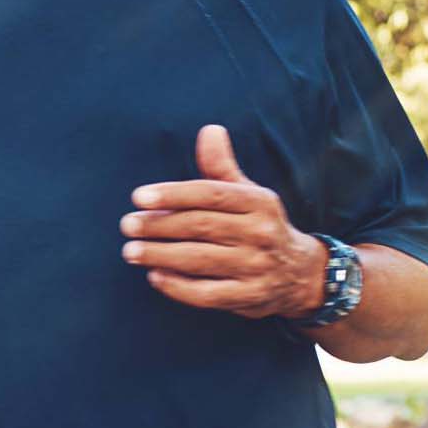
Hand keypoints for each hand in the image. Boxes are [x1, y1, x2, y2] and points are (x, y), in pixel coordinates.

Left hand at [121, 124, 327, 319]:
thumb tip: (209, 130)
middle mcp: (261, 233)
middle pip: (202, 226)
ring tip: (131, 251)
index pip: (212, 194)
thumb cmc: (260, 226)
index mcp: (259, 202)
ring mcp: (256, 267)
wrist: (300, 274)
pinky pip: (207, 294)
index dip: (174, 194)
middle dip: (160, 225)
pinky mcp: (249, 297)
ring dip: (161, 255)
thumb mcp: (249, 195)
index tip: (139, 197)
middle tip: (128, 225)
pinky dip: (178, 286)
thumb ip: (222, 167)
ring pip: (200, 260)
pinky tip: (155, 277)